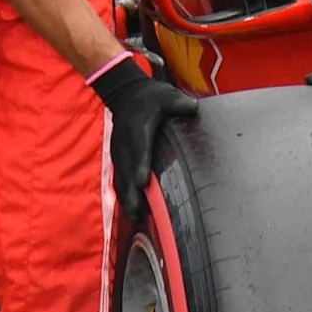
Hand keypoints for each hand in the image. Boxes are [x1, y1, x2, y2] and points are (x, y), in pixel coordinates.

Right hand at [89, 56, 201, 219]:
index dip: (140, 166)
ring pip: (121, 177)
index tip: (143, 182)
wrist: (125, 94)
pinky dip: (123, 194)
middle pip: (127, 170)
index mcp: (138, 129)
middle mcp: (125, 143)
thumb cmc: (150, 97)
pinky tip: (130, 210)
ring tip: (135, 217)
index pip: (139, 149)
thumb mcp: (166, 94)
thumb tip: (194, 107)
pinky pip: (118, 178)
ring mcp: (119, 151)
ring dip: (126, 198)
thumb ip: (178, 102)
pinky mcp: (118, 157)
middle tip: (138, 212)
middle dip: (132, 192)